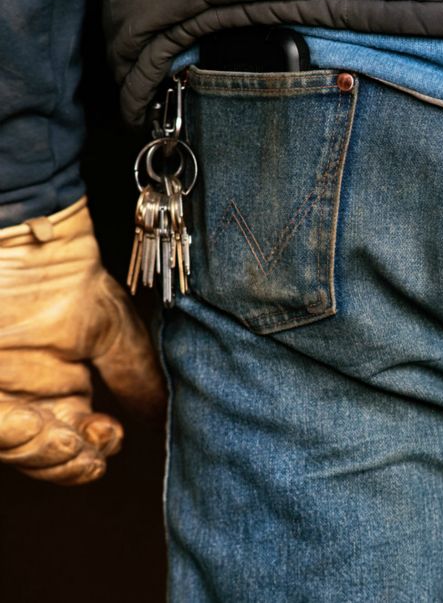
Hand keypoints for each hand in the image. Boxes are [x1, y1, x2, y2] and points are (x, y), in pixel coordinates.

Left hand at [0, 197, 164, 484]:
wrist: (20, 238)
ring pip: (17, 449)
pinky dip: (12, 435)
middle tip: (90, 450)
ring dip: (43, 455)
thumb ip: (139, 376)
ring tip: (67, 440)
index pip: (80, 443)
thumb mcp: (114, 330)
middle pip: (47, 457)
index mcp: (63, 392)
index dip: (95, 451)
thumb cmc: (63, 274)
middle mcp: (28, 400)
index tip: (110, 435)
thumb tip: (169, 418)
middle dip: (70, 463)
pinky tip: (33, 424)